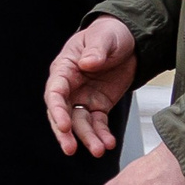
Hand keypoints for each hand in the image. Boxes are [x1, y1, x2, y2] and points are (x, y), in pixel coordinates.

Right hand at [43, 16, 139, 156]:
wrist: (129, 40)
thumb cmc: (109, 34)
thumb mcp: (104, 37)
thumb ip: (96, 50)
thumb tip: (87, 64)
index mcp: (64, 69)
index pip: (55, 93)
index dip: (57, 110)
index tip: (64, 125)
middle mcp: (70, 87)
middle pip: (62, 113)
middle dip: (65, 133)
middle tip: (70, 148)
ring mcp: (83, 97)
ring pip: (80, 123)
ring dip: (87, 138)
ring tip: (99, 150)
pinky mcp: (99, 105)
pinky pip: (98, 123)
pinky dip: (102, 134)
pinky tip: (109, 143)